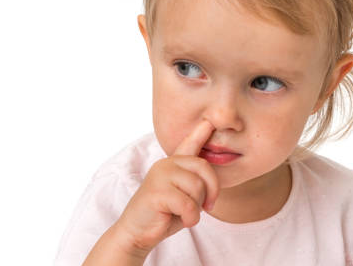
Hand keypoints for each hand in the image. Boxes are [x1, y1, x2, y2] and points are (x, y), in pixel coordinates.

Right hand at [114, 120, 219, 255]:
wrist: (138, 232)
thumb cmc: (165, 214)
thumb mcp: (184, 194)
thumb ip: (195, 180)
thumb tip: (214, 166)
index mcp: (173, 162)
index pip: (190, 142)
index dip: (201, 131)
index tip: (210, 120)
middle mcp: (166, 163)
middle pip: (204, 167)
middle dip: (212, 190)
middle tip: (207, 206)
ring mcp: (160, 175)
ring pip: (197, 187)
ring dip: (198, 207)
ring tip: (187, 214)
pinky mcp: (157, 192)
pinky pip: (188, 204)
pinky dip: (191, 218)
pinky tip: (184, 221)